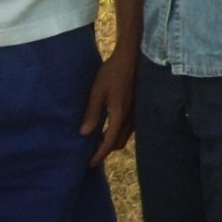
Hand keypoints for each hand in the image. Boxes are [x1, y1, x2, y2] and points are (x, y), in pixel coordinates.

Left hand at [80, 45, 136, 166]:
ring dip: (112, 141)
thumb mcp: (98, 91)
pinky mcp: (136, 108)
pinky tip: (108, 127)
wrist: (131, 58)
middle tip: (91, 151)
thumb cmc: (112, 73)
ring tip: (98, 141)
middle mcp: (130, 118)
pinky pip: (127, 128)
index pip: (109, 141)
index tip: (90, 163)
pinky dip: (117, 133)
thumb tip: (84, 133)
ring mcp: (135, 113)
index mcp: (120, 115)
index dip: (99, 154)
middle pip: (119, 142)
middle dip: (106, 150)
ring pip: (124, 136)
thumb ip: (92, 112)